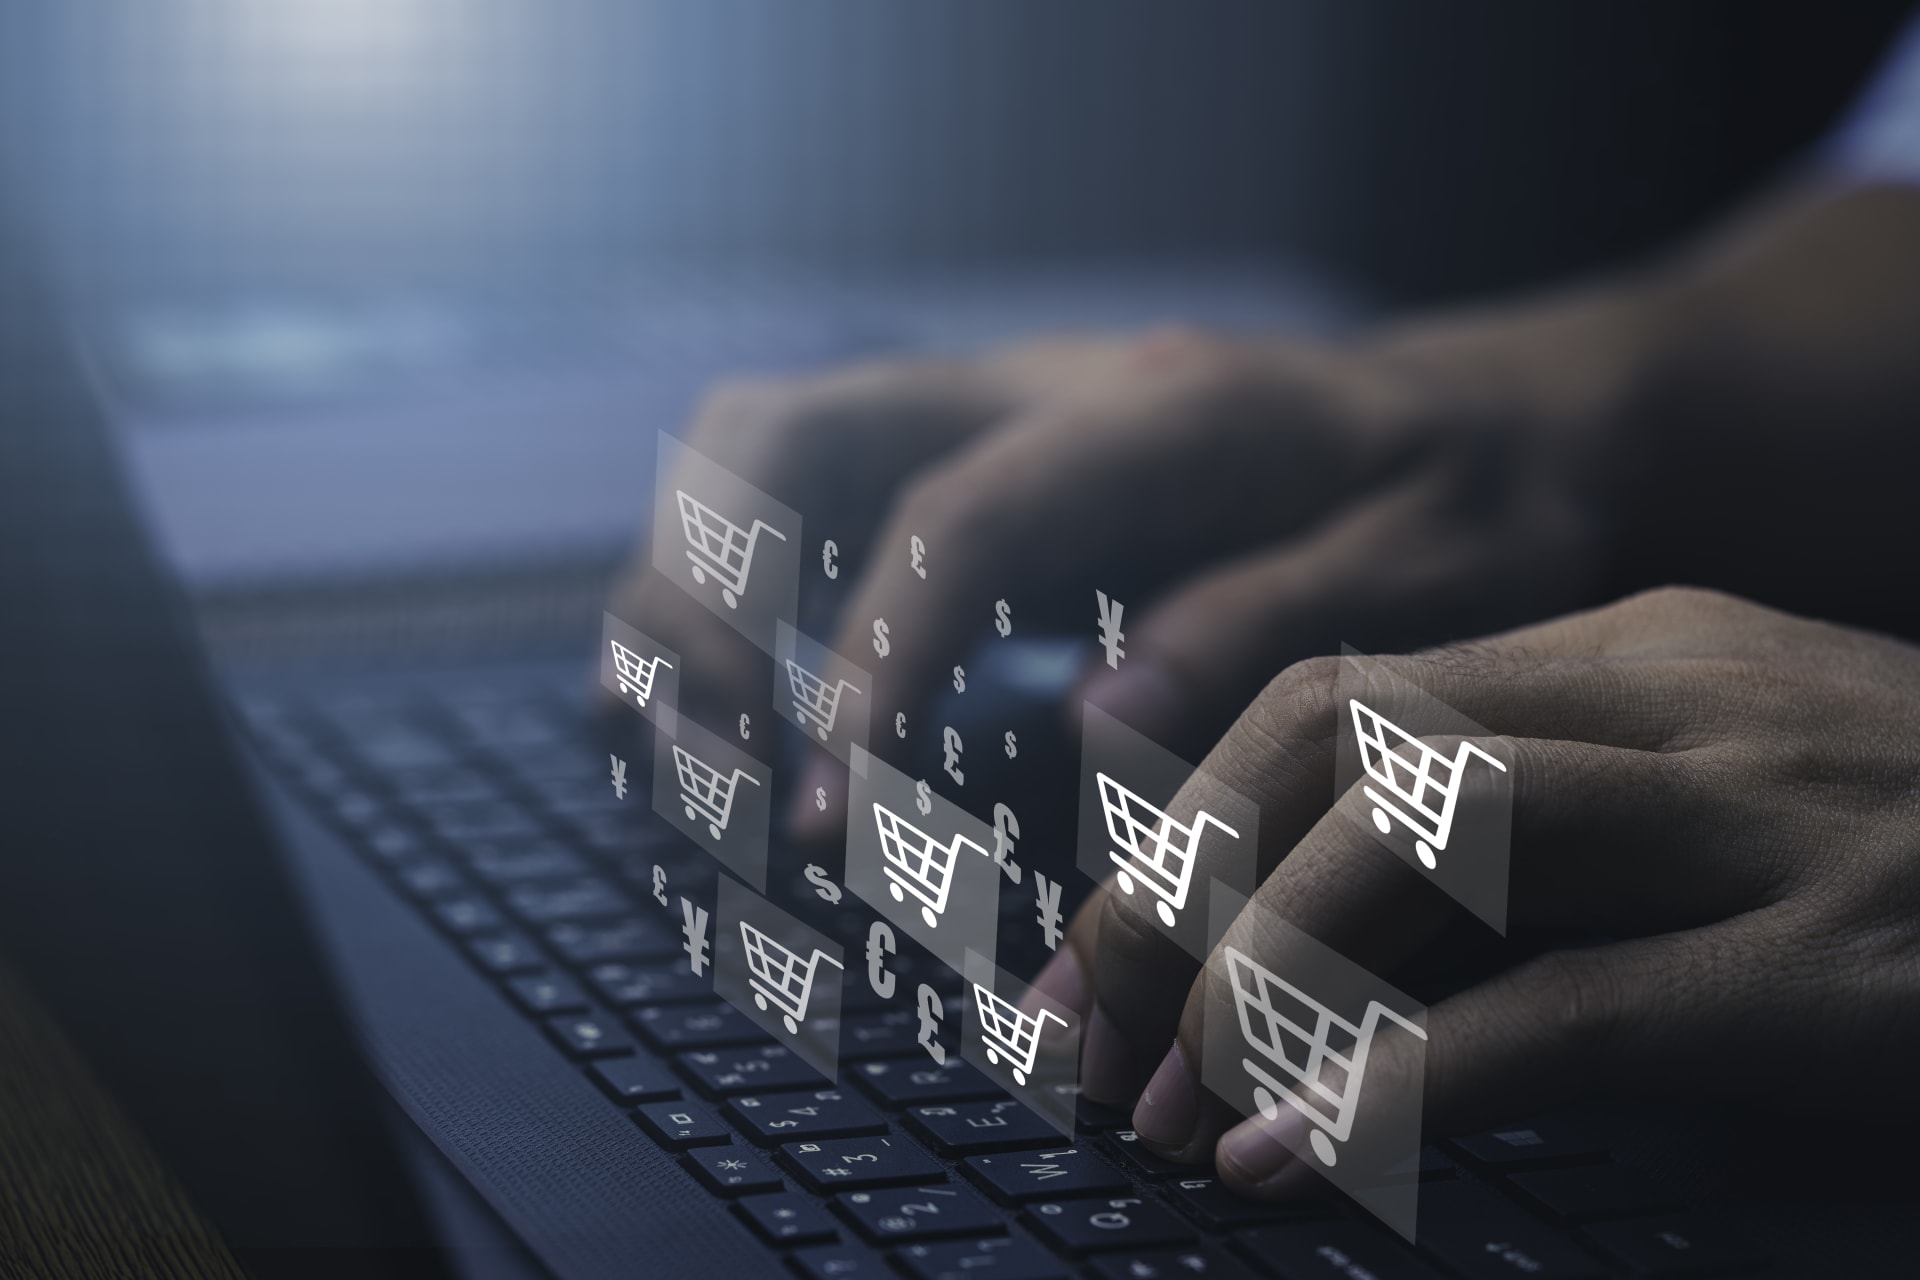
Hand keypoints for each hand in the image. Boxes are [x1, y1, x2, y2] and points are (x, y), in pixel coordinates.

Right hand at [607, 292, 1653, 828]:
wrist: (1490, 423)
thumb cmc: (1471, 498)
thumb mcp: (1429, 566)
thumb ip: (1266, 623)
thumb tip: (1092, 718)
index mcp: (1147, 414)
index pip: (955, 518)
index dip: (869, 659)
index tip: (824, 803)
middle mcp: (1033, 398)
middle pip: (783, 430)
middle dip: (703, 582)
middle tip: (711, 753)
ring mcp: (989, 433)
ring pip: (763, 458)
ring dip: (690, 588)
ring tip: (684, 747)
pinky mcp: (978, 488)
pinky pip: (809, 517)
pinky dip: (741, 605)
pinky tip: (743, 717)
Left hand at [1041, 586, 1919, 1195]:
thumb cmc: (1916, 868)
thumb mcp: (1700, 810)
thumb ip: (1525, 849)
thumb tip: (1307, 955)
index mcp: (1626, 650)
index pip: (1330, 695)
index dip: (1183, 821)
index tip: (1096, 951)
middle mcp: (1672, 696)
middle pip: (1336, 741)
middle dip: (1175, 887)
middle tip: (1086, 1031)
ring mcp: (1757, 816)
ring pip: (1419, 839)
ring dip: (1257, 977)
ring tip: (1170, 1101)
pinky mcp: (1828, 965)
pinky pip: (1552, 1010)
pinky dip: (1391, 1090)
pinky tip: (1293, 1160)